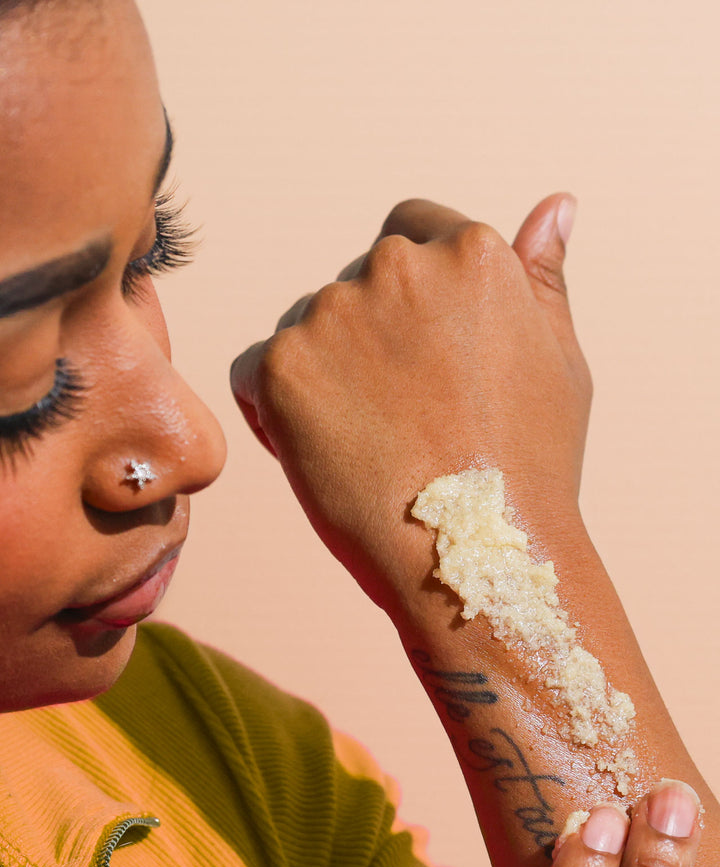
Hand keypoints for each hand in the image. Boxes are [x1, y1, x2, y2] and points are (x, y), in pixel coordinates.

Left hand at [231, 194, 590, 615]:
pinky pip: (255, 372)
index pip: (414, 233)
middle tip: (403, 420)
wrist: (477, 555)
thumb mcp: (558, 359)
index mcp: (471, 250)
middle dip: (368, 339)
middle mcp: (398, 265)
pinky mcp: (282, 365)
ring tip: (370, 446)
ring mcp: (333, 312)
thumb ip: (543, 276)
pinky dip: (275, 409)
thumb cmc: (530, 466)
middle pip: (356, 284)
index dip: (414, 304)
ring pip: (305, 329)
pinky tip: (324, 455)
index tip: (426, 364)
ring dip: (323, 375)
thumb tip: (554, 205)